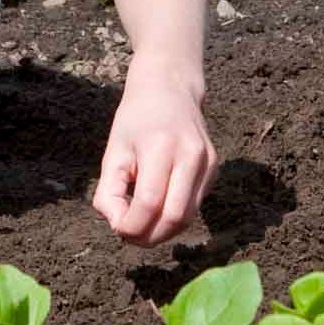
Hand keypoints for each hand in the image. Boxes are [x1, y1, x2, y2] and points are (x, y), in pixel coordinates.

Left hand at [93, 67, 214, 246]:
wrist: (170, 87)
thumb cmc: (136, 119)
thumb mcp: (113, 152)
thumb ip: (109, 193)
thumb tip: (120, 227)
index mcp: (161, 147)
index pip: (149, 203)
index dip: (131, 226)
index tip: (117, 228)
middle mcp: (191, 155)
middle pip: (174, 218)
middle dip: (149, 237)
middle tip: (129, 236)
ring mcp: (207, 162)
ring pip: (188, 217)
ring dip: (163, 232)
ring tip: (142, 226)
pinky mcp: (214, 168)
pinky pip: (195, 206)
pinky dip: (174, 217)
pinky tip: (158, 209)